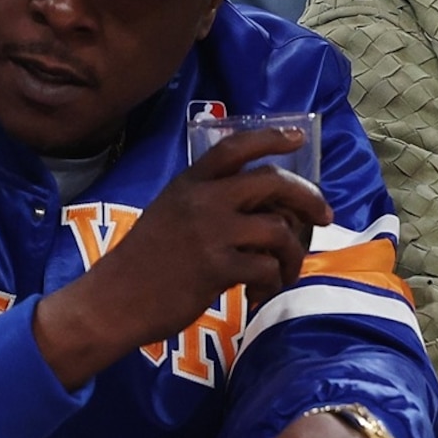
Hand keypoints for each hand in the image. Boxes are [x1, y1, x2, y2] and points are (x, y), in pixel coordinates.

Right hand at [29, 126, 328, 388]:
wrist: (114, 299)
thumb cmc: (144, 262)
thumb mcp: (169, 214)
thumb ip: (208, 203)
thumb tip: (262, 211)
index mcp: (190, 183)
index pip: (235, 146)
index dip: (270, 137)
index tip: (297, 138)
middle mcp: (203, 200)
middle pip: (273, 182)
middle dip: (308, 198)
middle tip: (323, 217)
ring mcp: (211, 233)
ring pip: (278, 230)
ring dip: (292, 254)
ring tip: (285, 272)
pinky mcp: (216, 268)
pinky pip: (266, 268)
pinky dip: (272, 282)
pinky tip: (259, 293)